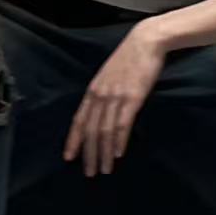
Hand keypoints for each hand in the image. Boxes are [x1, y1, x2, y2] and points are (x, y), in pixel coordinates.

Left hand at [64, 21, 166, 177]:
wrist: (146, 41)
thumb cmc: (130, 58)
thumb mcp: (109, 75)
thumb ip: (104, 93)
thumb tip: (101, 111)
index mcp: (93, 90)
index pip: (78, 120)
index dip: (73, 140)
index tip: (69, 157)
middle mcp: (100, 95)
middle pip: (90, 130)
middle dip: (88, 154)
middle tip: (89, 172)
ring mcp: (115, 97)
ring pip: (104, 131)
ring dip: (104, 153)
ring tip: (105, 169)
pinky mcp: (132, 98)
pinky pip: (122, 123)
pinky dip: (119, 140)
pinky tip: (118, 153)